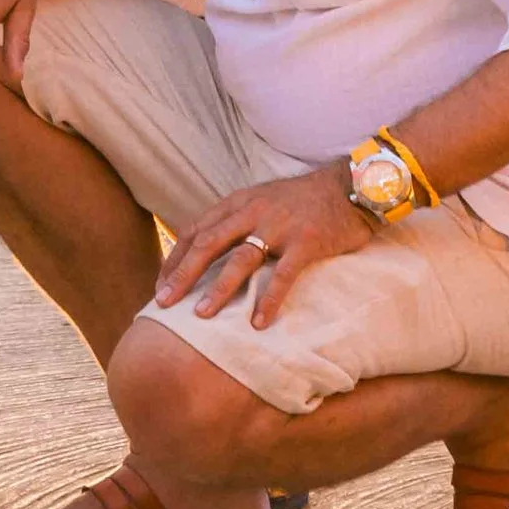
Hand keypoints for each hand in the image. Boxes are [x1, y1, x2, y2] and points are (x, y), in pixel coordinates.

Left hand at [153, 167, 374, 328]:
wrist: (348, 186)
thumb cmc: (301, 200)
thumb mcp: (260, 200)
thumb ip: (236, 220)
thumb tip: (206, 251)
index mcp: (239, 202)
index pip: (196, 230)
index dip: (175, 259)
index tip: (160, 285)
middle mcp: (253, 211)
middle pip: (209, 244)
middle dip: (183, 274)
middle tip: (163, 303)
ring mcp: (280, 226)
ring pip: (241, 259)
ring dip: (219, 288)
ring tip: (202, 315)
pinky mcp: (306, 241)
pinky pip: (284, 274)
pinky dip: (269, 299)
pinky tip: (259, 323)